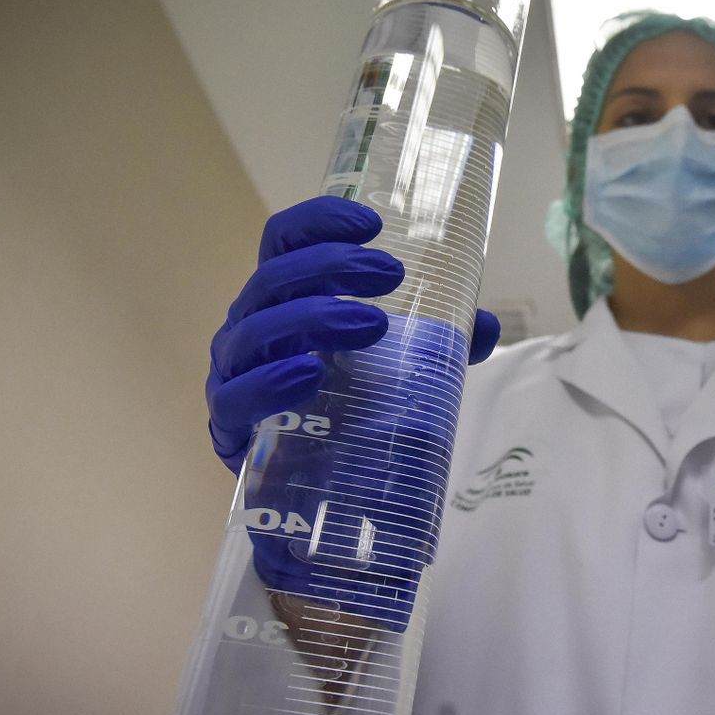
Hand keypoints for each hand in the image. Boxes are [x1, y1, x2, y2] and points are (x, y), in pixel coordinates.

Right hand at [206, 196, 500, 473]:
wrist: (311, 493)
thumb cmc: (345, 410)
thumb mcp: (396, 370)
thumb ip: (438, 345)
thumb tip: (484, 325)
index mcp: (287, 299)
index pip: (285, 240)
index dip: (319, 221)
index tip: (372, 223)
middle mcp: (253, 325)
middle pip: (275, 276)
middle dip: (333, 265)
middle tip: (390, 274)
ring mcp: (234, 373)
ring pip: (257, 330)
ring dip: (315, 317)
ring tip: (371, 323)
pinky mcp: (230, 427)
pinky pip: (237, 397)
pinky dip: (271, 381)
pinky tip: (309, 373)